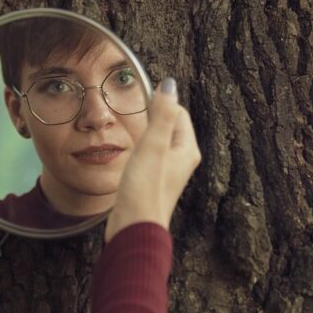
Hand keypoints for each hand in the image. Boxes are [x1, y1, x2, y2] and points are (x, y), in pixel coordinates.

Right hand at [104, 78, 200, 242]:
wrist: (134, 228)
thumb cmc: (144, 190)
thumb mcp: (152, 146)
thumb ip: (161, 114)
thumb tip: (169, 85)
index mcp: (186, 150)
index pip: (178, 113)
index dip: (160, 103)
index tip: (139, 100)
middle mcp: (180, 161)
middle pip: (168, 127)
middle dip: (151, 118)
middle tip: (131, 117)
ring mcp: (166, 173)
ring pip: (156, 143)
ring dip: (143, 136)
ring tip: (128, 137)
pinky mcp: (152, 184)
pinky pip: (147, 158)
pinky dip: (137, 152)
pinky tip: (126, 158)